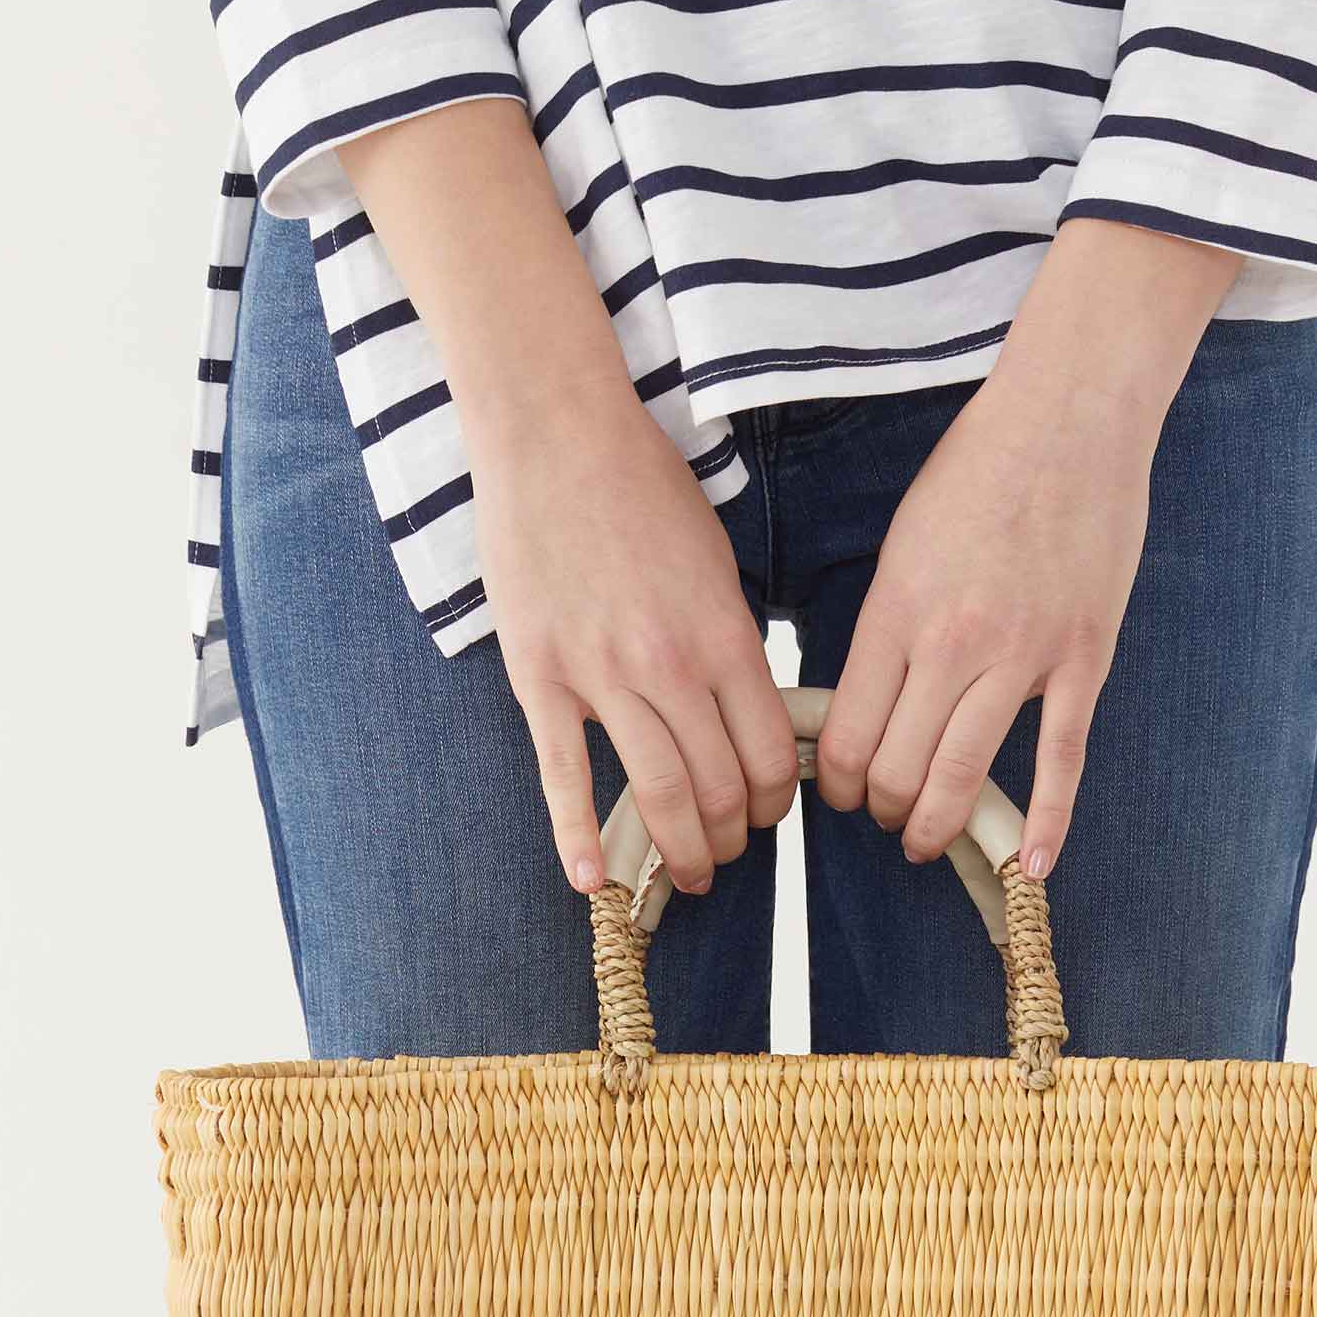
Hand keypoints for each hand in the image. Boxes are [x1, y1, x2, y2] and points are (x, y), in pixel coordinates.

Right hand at [337, 101, 796, 896]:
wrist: (556, 432)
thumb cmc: (641, 486)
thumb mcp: (716, 561)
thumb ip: (731, 641)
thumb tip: (748, 706)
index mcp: (725, 637)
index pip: (769, 754)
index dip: (777, 800)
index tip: (769, 813)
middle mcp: (671, 668)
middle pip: (719, 788)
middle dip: (733, 835)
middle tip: (730, 853)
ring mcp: (601, 677)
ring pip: (656, 795)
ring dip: (680, 851)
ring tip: (688, 876)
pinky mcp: (539, 678)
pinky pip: (562, 775)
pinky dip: (579, 837)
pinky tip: (593, 884)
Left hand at [816, 221, 1237, 876]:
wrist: (1070, 417)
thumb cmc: (977, 471)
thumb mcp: (901, 546)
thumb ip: (883, 629)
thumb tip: (861, 700)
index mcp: (895, 613)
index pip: (846, 736)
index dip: (834, 783)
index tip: (838, 791)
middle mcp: (952, 645)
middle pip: (897, 770)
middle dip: (880, 810)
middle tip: (882, 816)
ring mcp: (1023, 658)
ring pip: (963, 777)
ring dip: (935, 825)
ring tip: (923, 839)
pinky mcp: (1082, 661)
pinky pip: (1062, 760)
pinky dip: (1046, 824)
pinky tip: (1030, 868)